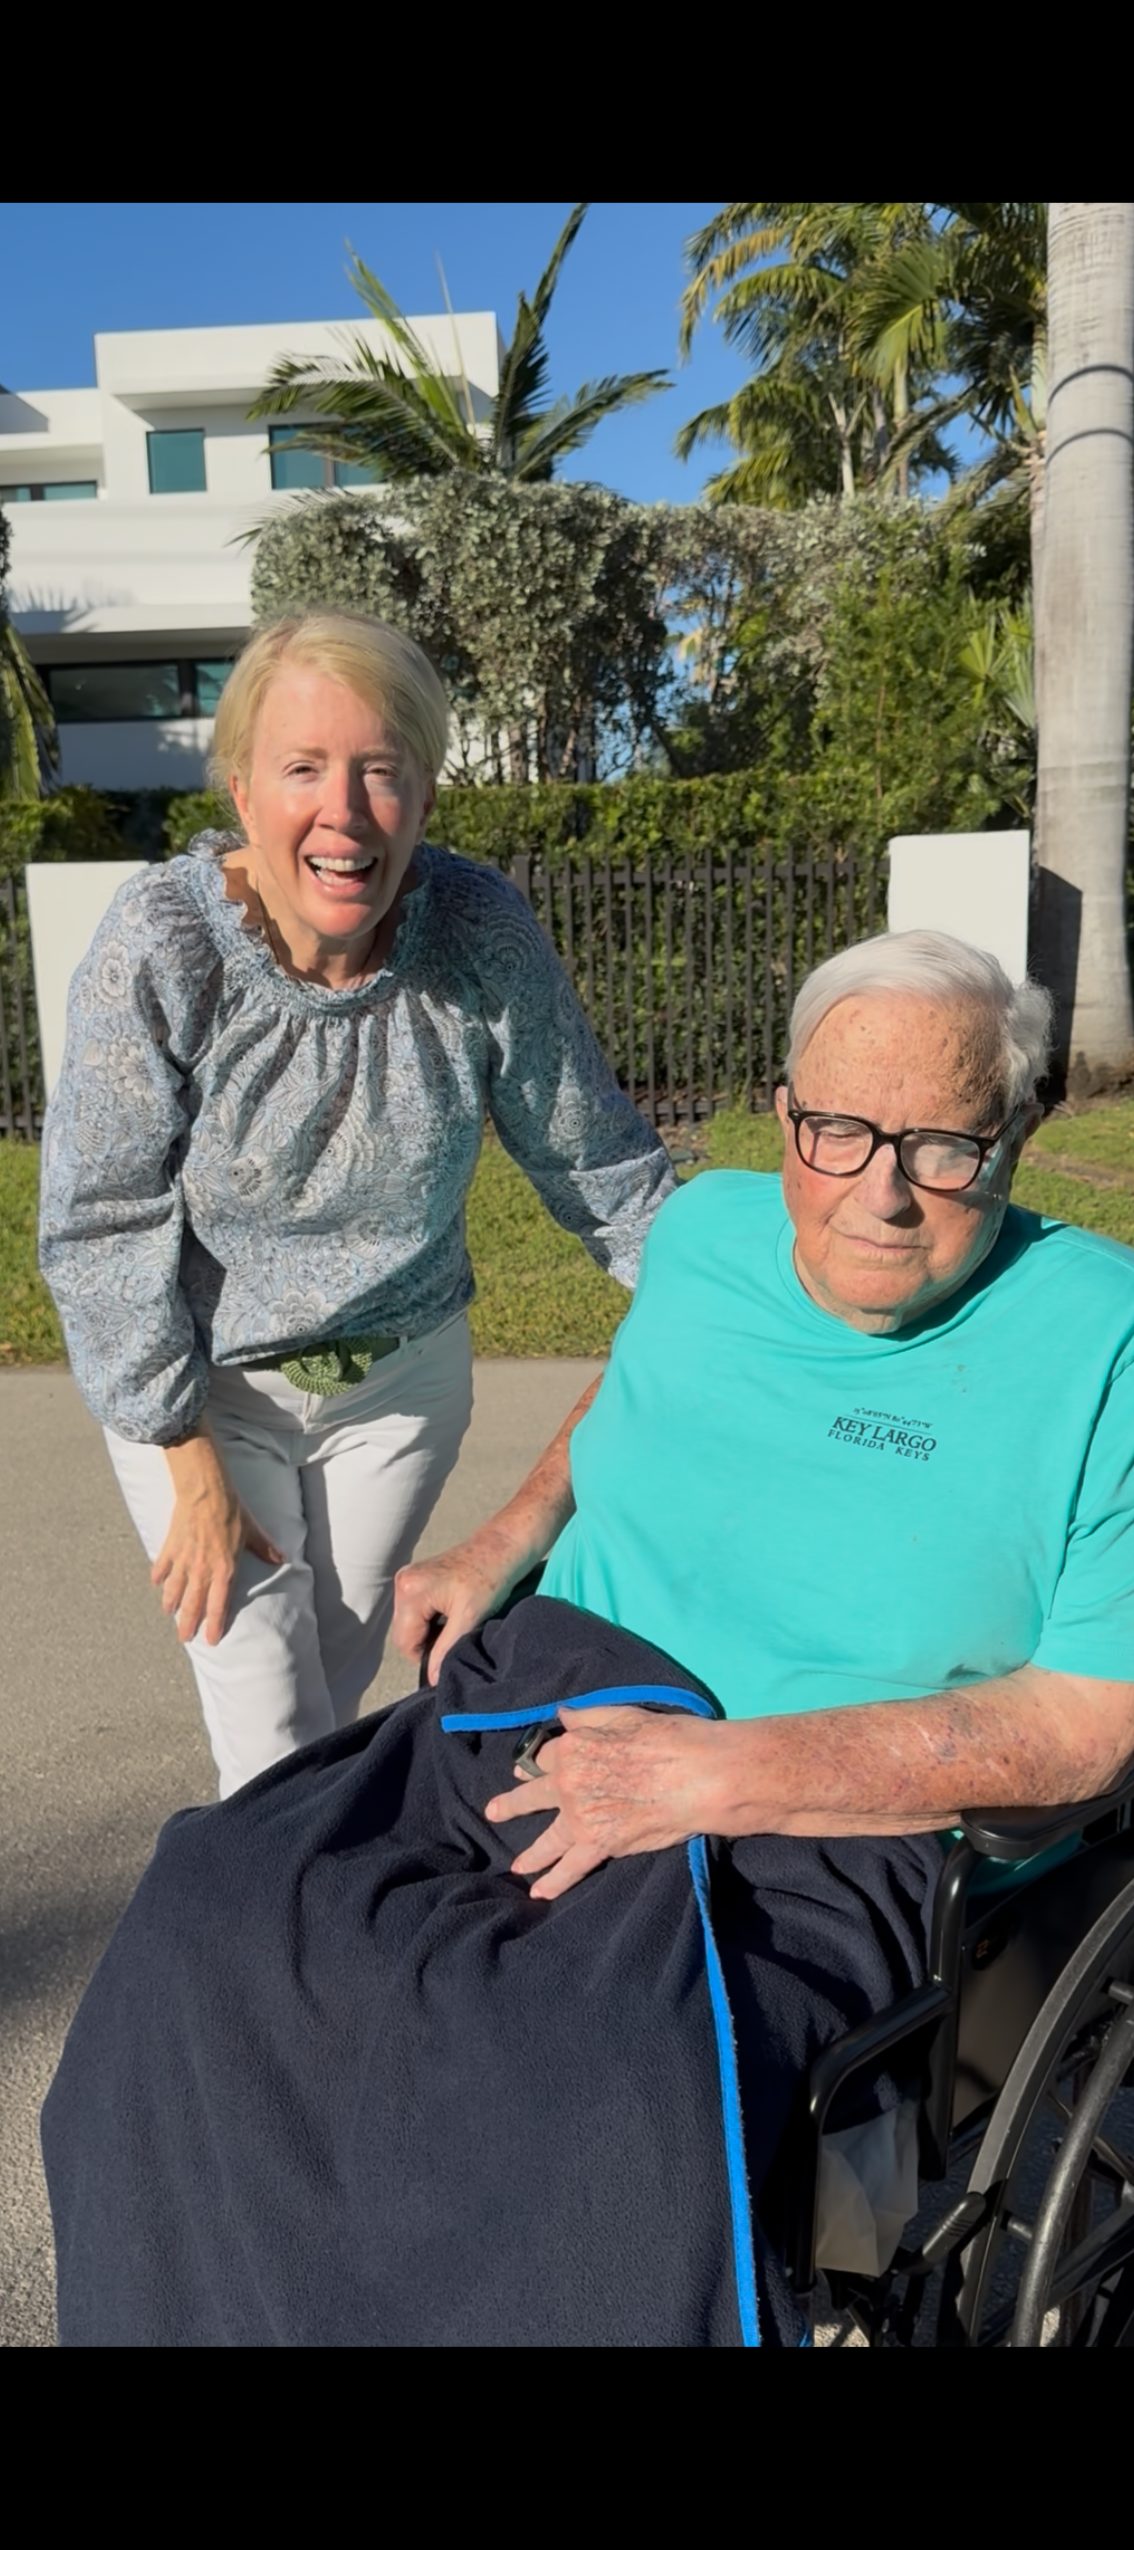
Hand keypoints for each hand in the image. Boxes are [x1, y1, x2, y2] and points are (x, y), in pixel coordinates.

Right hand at [152, 1456, 282, 1645]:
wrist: (205, 1493)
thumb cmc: (231, 1511)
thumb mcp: (252, 1530)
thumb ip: (265, 1548)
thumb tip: (281, 1559)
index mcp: (224, 1570)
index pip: (219, 1605)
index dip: (214, 1624)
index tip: (211, 1639)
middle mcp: (202, 1571)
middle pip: (193, 1604)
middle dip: (188, 1623)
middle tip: (184, 1638)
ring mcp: (184, 1561)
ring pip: (174, 1590)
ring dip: (171, 1603)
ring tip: (169, 1612)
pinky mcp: (170, 1549)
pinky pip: (161, 1568)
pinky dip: (158, 1576)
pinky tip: (157, 1582)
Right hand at [392, 1528, 530, 1685]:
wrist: (502, 1547)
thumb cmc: (489, 1578)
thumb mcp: (469, 1619)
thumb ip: (446, 1649)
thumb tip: (432, 1679)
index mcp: (410, 1592)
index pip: (405, 1643)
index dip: (426, 1656)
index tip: (451, 1652)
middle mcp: (403, 1583)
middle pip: (405, 1633)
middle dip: (428, 1642)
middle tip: (457, 1637)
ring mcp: (409, 1579)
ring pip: (411, 1623)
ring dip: (431, 1631)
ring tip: (457, 1623)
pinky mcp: (418, 1578)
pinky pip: (417, 1610)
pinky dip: (432, 1618)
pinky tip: (452, 1613)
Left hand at [485, 1706, 728, 1899]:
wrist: (695, 1776)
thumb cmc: (666, 1737)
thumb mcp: (622, 1714)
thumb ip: (587, 1716)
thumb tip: (561, 1715)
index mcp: (572, 1748)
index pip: (545, 1756)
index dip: (538, 1762)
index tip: (528, 1768)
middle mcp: (567, 1783)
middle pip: (532, 1795)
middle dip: (511, 1805)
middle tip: (495, 1811)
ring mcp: (579, 1818)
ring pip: (546, 1839)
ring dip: (530, 1854)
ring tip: (517, 1865)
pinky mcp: (598, 1844)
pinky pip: (570, 1868)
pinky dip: (554, 1882)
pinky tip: (539, 1891)